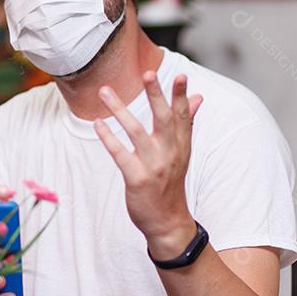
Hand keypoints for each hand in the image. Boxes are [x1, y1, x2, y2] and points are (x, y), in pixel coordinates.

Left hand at [93, 72, 203, 256]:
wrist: (167, 222)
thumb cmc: (170, 183)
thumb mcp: (182, 153)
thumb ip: (187, 123)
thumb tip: (198, 97)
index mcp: (181, 146)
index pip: (183, 116)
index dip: (182, 95)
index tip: (181, 75)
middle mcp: (170, 153)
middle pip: (164, 119)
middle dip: (156, 95)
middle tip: (148, 73)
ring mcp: (154, 166)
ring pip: (136, 132)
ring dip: (119, 110)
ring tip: (105, 91)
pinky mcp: (137, 179)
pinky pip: (120, 154)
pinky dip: (108, 138)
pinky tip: (97, 124)